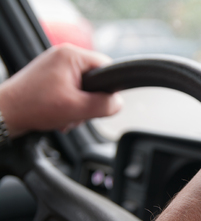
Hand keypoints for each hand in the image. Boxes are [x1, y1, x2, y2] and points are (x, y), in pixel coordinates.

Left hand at [0, 44, 121, 137]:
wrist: (5, 114)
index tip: (99, 103)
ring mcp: (55, 66)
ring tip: (64, 115)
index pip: (107, 67)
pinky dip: (68, 105)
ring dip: (78, 107)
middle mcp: (63, 55)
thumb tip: (119, 103)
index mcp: (71, 55)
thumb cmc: (34, 107)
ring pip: (83, 88)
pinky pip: (71, 91)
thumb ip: (104, 105)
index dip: (108, 88)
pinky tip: (58, 115)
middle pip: (95, 80)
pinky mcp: (50, 77)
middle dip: (89, 101)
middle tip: (76, 113)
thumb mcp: (77, 108)